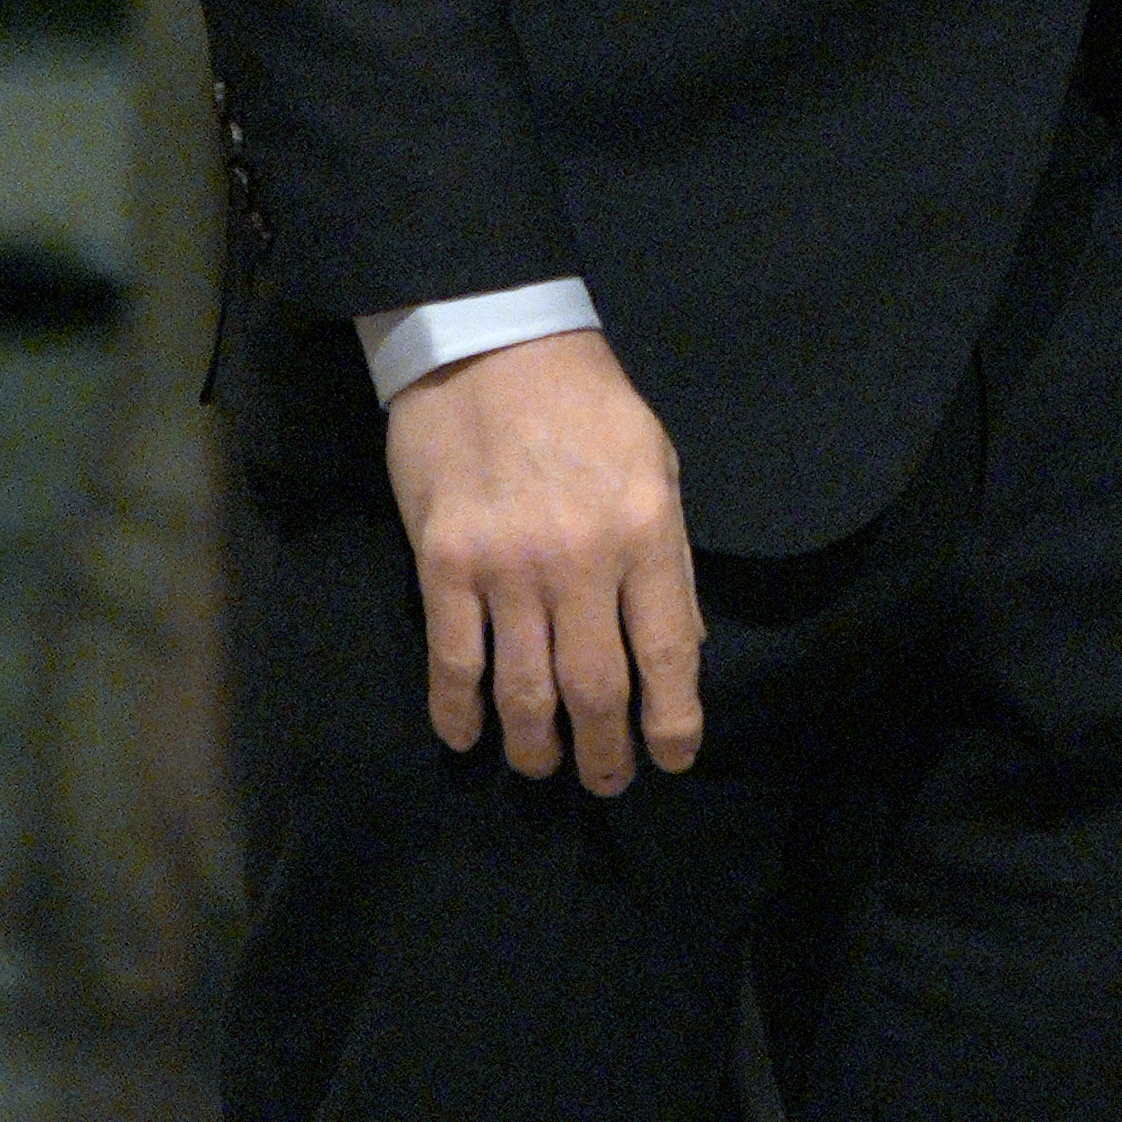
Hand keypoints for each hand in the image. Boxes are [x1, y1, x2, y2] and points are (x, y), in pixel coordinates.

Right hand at [382, 326, 703, 788]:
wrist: (489, 340)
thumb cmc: (586, 403)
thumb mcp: (657, 467)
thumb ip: (666, 561)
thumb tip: (678, 651)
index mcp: (645, 533)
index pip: (667, 655)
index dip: (672, 721)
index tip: (672, 758)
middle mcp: (579, 561)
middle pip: (595, 689)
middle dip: (604, 752)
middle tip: (606, 782)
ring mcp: (506, 567)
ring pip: (523, 690)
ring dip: (535, 746)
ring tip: (542, 768)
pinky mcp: (443, 563)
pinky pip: (452, 659)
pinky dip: (458, 710)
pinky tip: (467, 737)